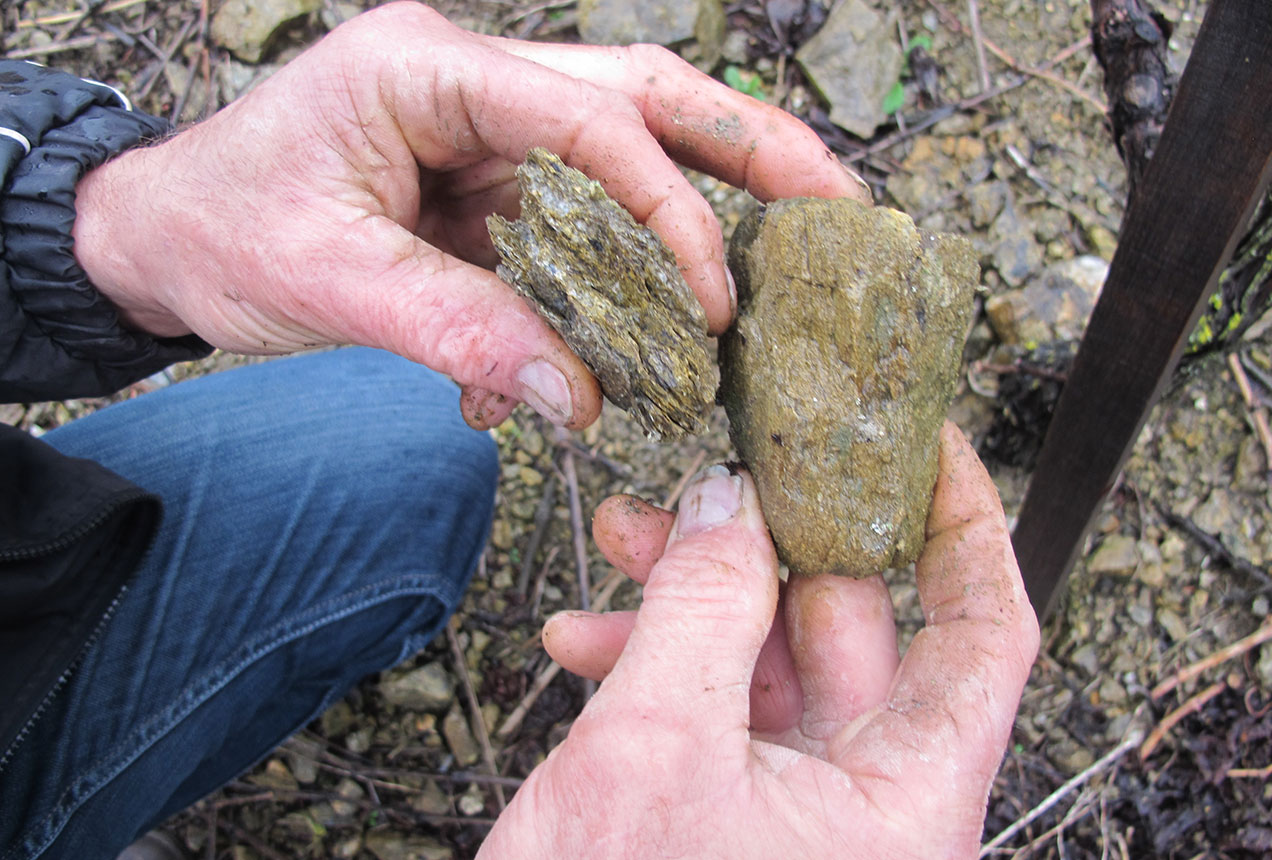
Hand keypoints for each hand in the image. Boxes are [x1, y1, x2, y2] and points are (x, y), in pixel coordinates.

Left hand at [72, 2, 867, 428]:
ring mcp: (487, 128)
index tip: (713, 299)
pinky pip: (581, 218)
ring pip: (629, 142)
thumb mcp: (330, 285)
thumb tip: (585, 399)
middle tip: (840, 204)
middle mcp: (473, 80)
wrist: (159, 235)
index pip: (588, 118)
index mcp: (430, 67)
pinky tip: (652, 330)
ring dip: (716, 192)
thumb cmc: (220, 231)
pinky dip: (626, 272)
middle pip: (642, 94)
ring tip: (805, 239)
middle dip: (748, 148)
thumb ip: (460, 334)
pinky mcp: (489, 180)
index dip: (667, 206)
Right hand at [481, 423, 1038, 858]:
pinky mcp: (732, 811)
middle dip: (766, 542)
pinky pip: (716, 706)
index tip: (926, 440)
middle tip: (703, 479)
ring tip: (622, 545)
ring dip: (694, 596)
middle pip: (852, 625)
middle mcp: (869, 800)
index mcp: (906, 799)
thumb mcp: (653, 751)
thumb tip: (725, 497)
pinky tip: (585, 640)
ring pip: (769, 657)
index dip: (967, 523)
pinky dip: (658, 660)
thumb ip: (699, 608)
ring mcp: (797, 807)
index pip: (986, 631)